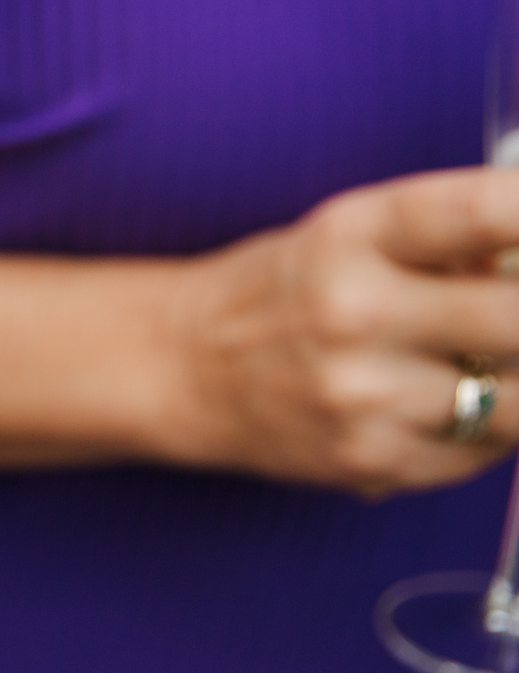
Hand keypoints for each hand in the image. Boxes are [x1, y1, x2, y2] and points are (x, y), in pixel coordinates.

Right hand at [164, 167, 518, 493]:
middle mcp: (353, 313)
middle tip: (508, 316)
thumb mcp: (354, 233)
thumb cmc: (287, 290)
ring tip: (488, 356)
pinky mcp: (372, 460)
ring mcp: (362, 397)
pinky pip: (485, 451)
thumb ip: (457, 241)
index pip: (482, 212)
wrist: (185, 367)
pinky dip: (491, 427)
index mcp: (352, 236)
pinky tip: (450, 401)